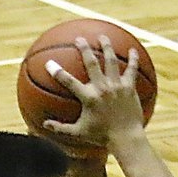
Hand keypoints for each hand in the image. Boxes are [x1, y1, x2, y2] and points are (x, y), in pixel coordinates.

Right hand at [43, 36, 142, 153]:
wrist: (126, 138)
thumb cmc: (102, 137)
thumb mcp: (79, 133)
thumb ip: (61, 128)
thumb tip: (44, 125)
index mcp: (88, 98)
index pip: (69, 81)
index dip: (57, 72)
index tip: (48, 63)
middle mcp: (102, 88)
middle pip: (91, 62)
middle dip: (84, 48)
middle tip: (79, 38)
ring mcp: (116, 86)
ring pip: (111, 60)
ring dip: (106, 46)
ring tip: (103, 37)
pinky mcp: (129, 87)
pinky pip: (132, 69)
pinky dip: (133, 59)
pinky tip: (133, 50)